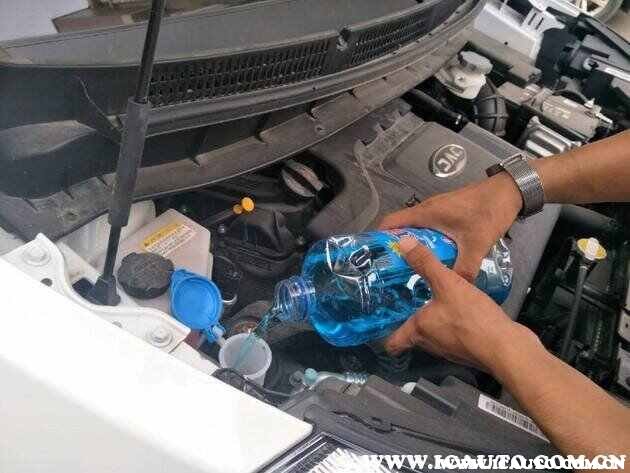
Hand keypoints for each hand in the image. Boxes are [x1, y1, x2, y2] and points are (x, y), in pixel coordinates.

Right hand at [380, 174, 521, 280]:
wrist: (510, 191)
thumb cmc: (489, 211)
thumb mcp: (476, 244)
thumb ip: (465, 268)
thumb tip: (456, 288)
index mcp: (426, 214)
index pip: (391, 222)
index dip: (378, 237)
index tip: (374, 257)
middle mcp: (427, 209)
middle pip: (401, 227)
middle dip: (394, 247)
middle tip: (391, 269)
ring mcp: (438, 209)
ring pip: (416, 229)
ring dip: (411, 245)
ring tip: (410, 267)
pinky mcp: (448, 212)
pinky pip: (429, 228)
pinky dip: (426, 241)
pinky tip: (434, 257)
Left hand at [384, 238, 537, 370]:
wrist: (508, 348)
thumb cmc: (472, 319)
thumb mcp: (447, 284)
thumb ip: (425, 263)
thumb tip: (402, 242)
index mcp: (419, 331)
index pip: (392, 343)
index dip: (383, 335)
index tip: (379, 320)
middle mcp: (431, 343)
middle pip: (413, 335)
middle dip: (409, 318)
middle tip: (406, 298)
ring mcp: (451, 348)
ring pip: (434, 334)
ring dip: (432, 319)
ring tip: (431, 298)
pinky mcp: (470, 348)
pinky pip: (455, 333)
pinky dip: (453, 322)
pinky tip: (459, 306)